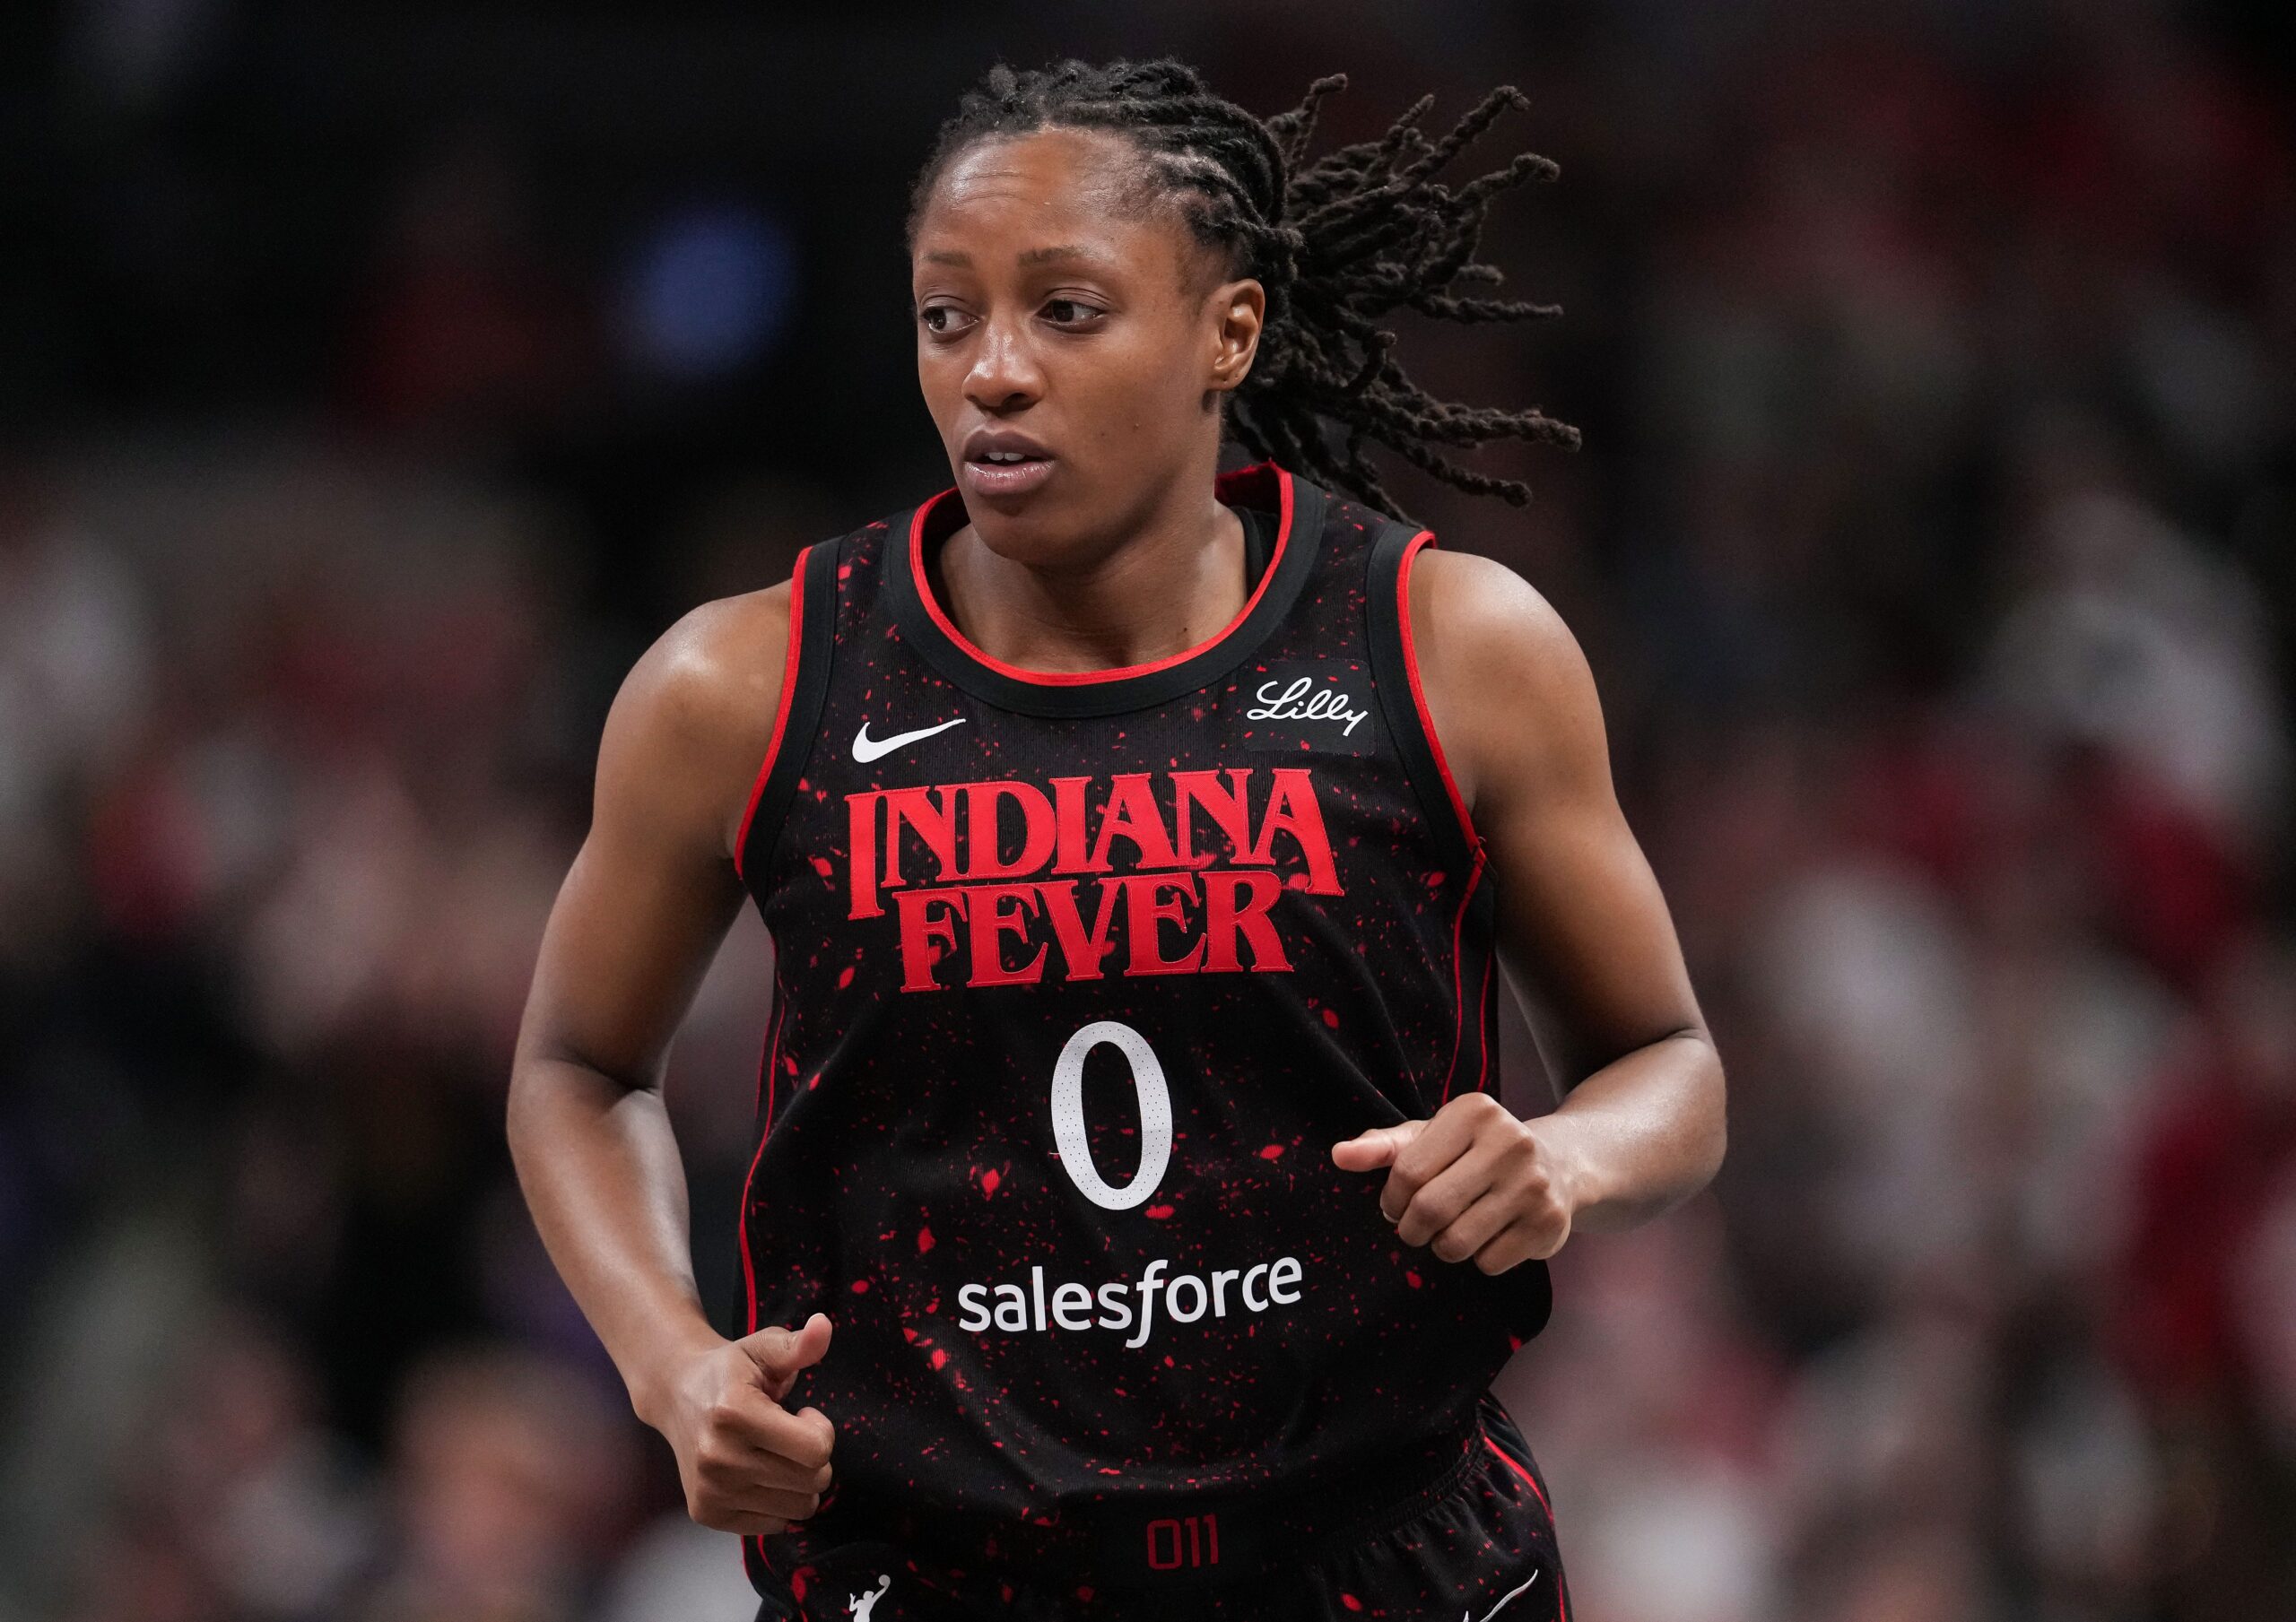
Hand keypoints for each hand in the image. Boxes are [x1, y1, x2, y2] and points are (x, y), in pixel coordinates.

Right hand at [641, 1312, 836, 1535]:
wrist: (676, 1395)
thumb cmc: (732, 1370)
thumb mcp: (764, 1348)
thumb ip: (799, 1344)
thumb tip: (824, 1326)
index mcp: (734, 1413)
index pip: (817, 1450)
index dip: (821, 1429)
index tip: (800, 1414)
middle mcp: (718, 1457)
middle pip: (813, 1481)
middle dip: (814, 1456)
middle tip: (787, 1434)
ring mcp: (710, 1490)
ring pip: (800, 1507)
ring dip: (799, 1481)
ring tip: (773, 1452)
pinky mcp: (707, 1513)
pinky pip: (776, 1523)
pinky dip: (777, 1501)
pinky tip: (758, 1472)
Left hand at [1331, 1093, 1577, 1273]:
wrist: (1560, 1163)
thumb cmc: (1477, 1150)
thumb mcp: (1432, 1137)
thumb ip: (1384, 1146)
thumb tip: (1339, 1155)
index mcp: (1474, 1112)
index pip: (1407, 1171)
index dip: (1391, 1200)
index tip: (1395, 1205)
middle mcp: (1510, 1142)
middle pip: (1431, 1209)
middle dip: (1412, 1230)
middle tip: (1415, 1229)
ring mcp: (1534, 1183)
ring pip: (1458, 1242)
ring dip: (1443, 1247)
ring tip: (1450, 1231)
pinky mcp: (1549, 1222)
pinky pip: (1489, 1262)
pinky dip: (1478, 1259)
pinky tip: (1488, 1237)